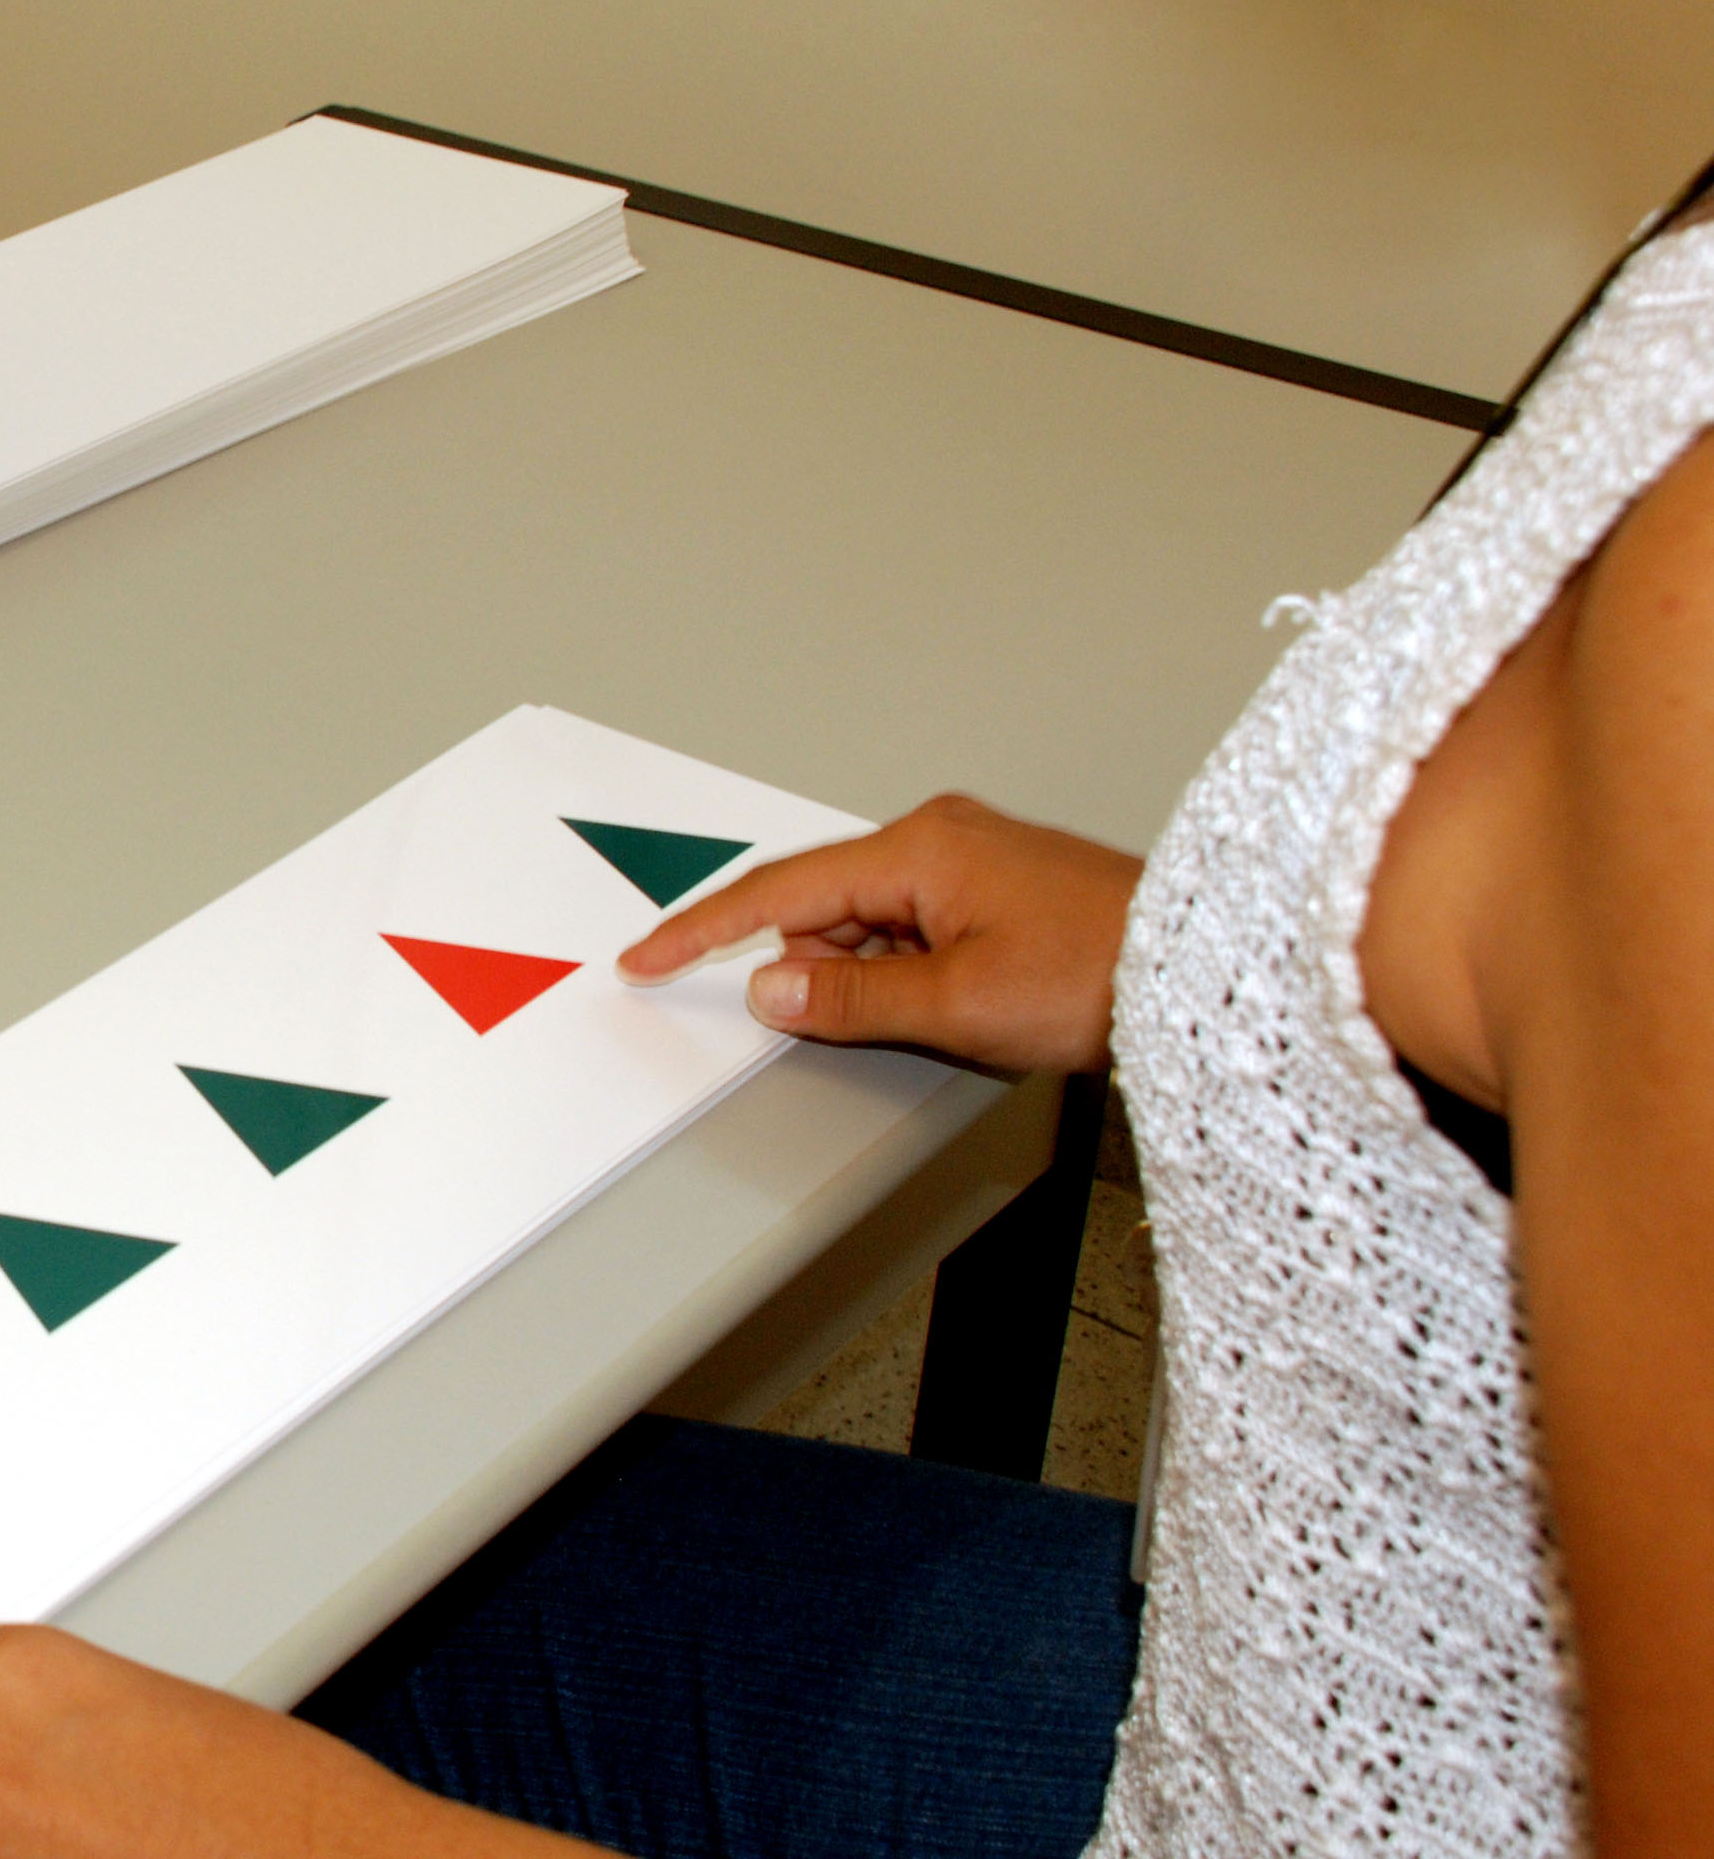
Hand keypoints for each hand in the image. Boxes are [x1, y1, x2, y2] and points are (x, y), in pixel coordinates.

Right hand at [616, 794, 1140, 1073]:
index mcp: (920, 848)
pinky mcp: (995, 885)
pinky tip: (951, 1003)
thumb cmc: (1103, 972)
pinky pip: (914, 925)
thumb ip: (851, 1000)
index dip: (706, 930)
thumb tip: (772, 990)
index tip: (649, 956)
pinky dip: (908, 968)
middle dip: (816, 969)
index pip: (780, 890)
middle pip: (827, 905)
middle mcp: (939, 836)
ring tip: (946, 1015)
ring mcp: (971, 857)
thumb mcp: (960, 1005)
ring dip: (873, 976)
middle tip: (847, 1021)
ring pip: (873, 922)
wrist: (1209, 969)